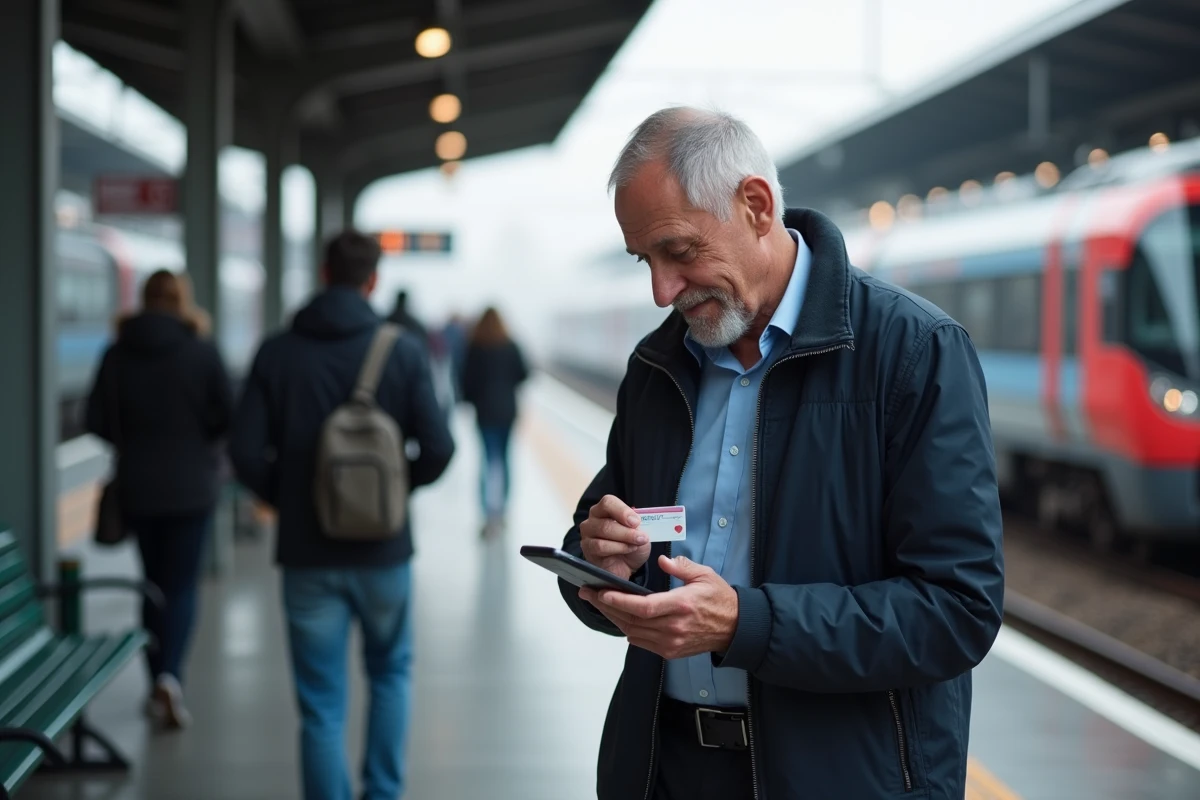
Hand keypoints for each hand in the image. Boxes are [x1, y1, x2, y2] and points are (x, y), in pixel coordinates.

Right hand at [579, 494, 650, 580]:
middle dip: (627, 531)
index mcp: (605, 509)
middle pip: (606, 521)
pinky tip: (626, 550)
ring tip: (636, 545)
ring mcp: (588, 534)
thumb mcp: (640, 531)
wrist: (627, 565)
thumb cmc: (631, 543)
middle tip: (641, 537)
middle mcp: (593, 519)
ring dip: (623, 539)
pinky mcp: (587, 549)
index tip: (636, 522)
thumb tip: (634, 521)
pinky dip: (617, 548)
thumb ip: (636, 525)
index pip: (608, 502)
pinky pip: (600, 546)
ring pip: (603, 532)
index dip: (623, 511)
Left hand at [579, 555, 738, 659]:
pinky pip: (641, 642)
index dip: (619, 601)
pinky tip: (618, 617)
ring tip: (598, 603)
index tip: (601, 592)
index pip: (643, 606)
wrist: (736, 629)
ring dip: (613, 618)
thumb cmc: (720, 599)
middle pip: (631, 619)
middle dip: (606, 606)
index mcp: (681, 606)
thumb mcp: (704, 575)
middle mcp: (673, 627)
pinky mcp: (670, 652)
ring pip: (633, 632)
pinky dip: (627, 630)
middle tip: (588, 593)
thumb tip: (662, 560)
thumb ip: (681, 566)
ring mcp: (671, 642)